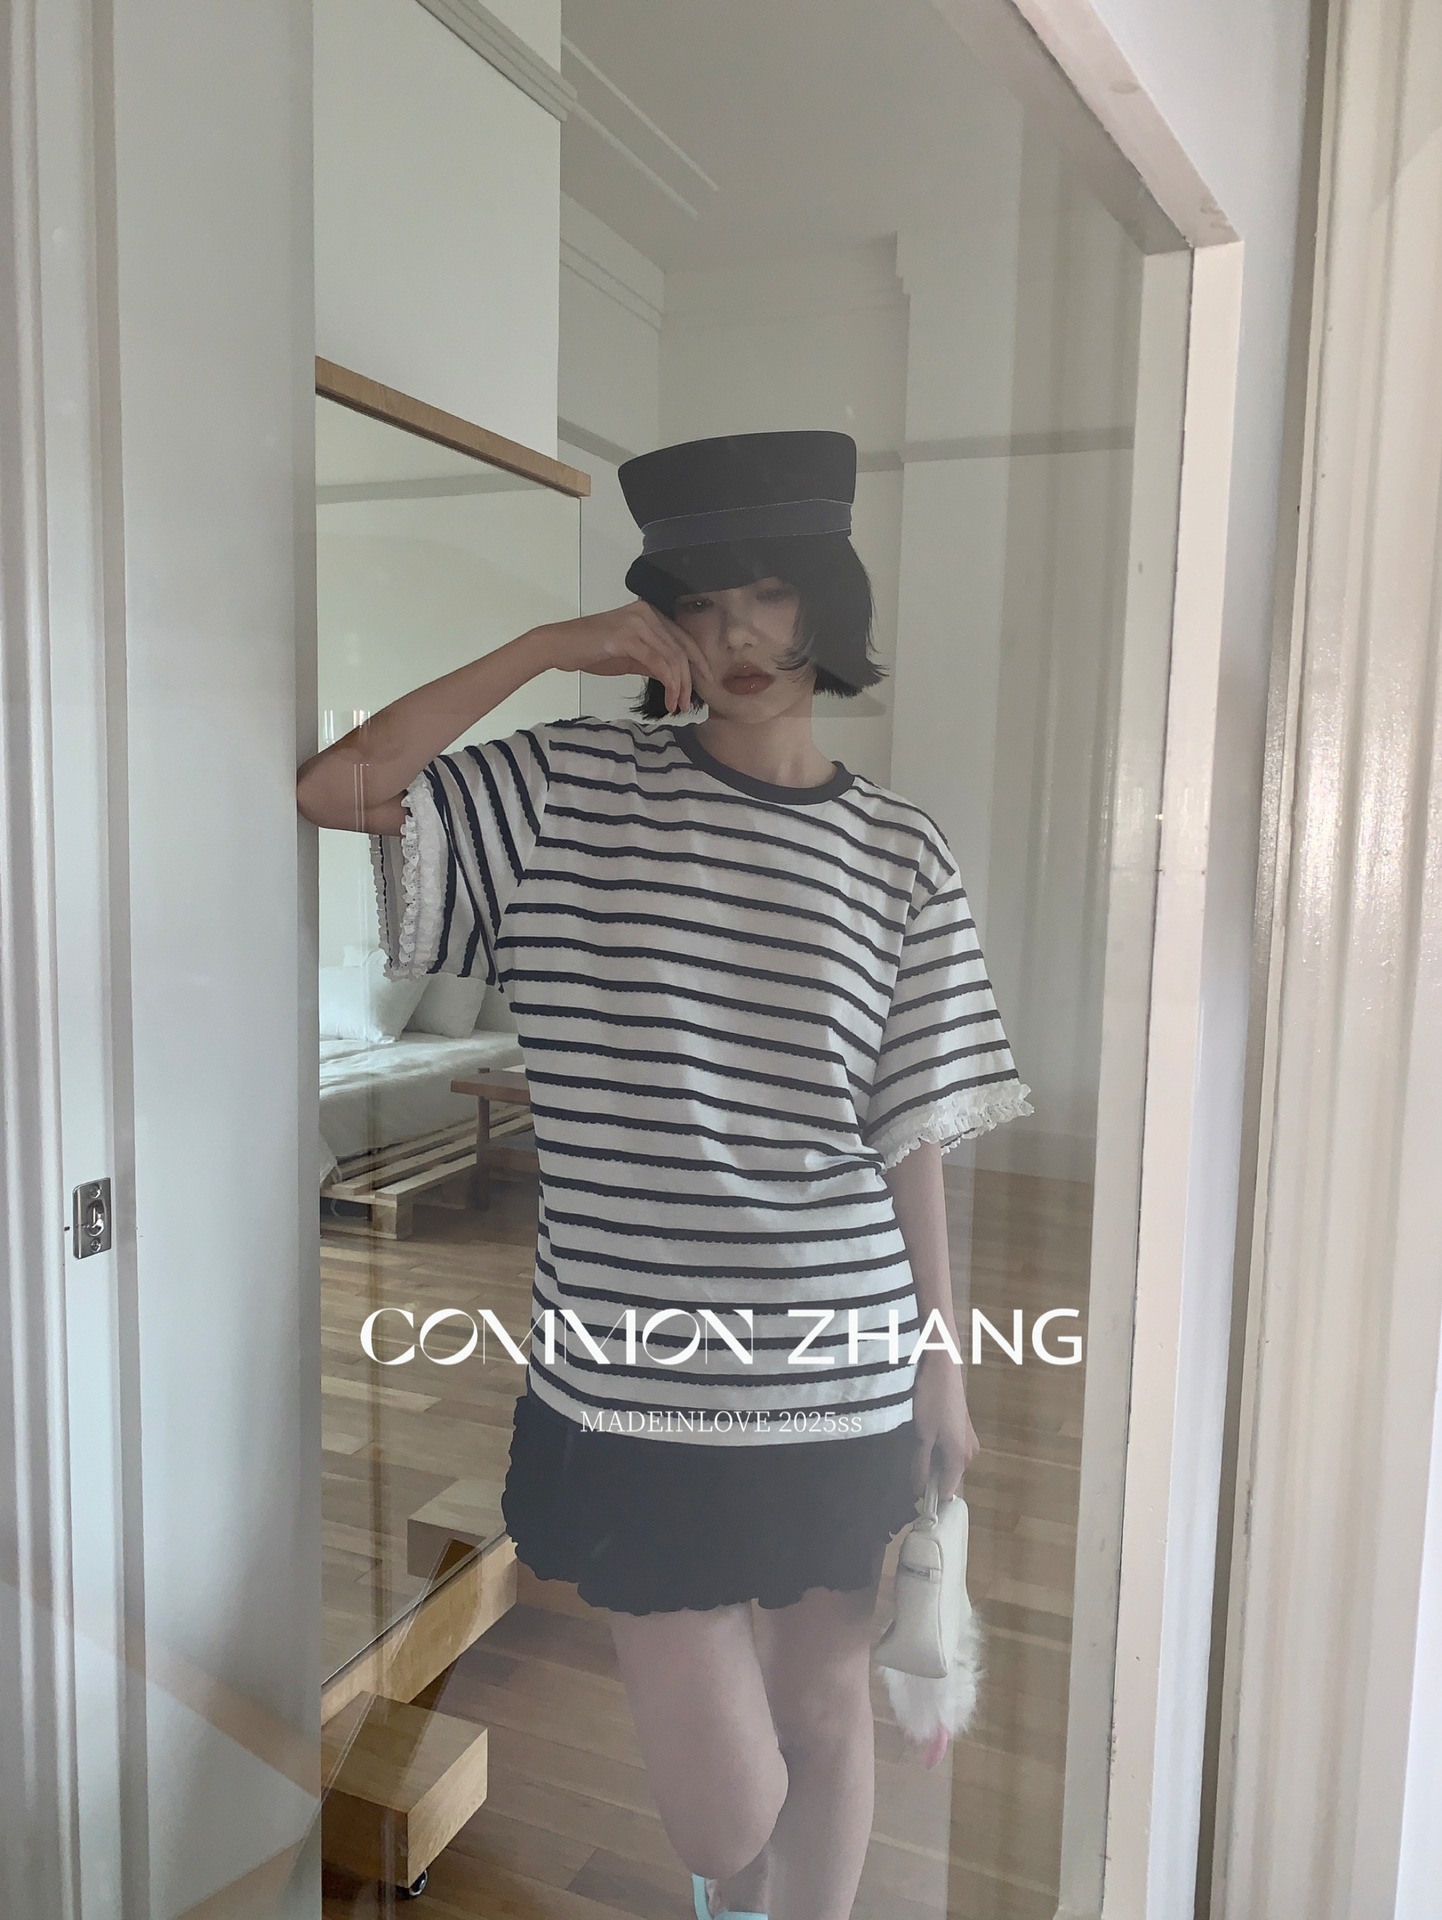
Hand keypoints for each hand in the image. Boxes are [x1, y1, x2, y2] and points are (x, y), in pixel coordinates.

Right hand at [529, 603, 706, 713]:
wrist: (558, 646)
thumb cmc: (590, 650)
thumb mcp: (629, 656)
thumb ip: (652, 660)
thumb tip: (674, 677)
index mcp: (649, 613)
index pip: (683, 638)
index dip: (698, 663)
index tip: (705, 684)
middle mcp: (647, 612)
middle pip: (682, 648)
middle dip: (691, 679)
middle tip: (689, 703)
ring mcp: (637, 622)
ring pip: (673, 657)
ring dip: (680, 686)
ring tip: (677, 706)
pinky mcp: (627, 636)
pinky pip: (658, 663)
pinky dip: (668, 684)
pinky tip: (668, 699)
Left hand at [910, 1348, 978, 1500]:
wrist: (943, 1365)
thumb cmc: (933, 1399)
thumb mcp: (922, 1435)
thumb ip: (920, 1466)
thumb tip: (918, 1491)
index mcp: (961, 1458)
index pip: (945, 1492)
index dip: (927, 1493)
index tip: (910, 1487)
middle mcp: (969, 1452)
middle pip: (945, 1476)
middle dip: (927, 1473)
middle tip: (909, 1458)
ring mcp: (968, 1439)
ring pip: (945, 1461)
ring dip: (930, 1457)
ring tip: (915, 1440)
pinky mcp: (963, 1427)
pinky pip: (948, 1447)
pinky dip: (935, 1445)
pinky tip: (923, 1430)